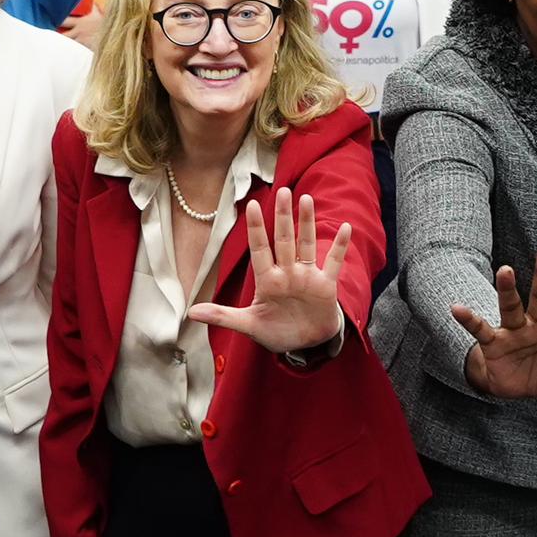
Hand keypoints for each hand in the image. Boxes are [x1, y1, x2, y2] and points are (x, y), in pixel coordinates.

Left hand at [191, 193, 352, 357]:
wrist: (304, 345)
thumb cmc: (275, 331)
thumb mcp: (248, 325)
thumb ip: (223, 316)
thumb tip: (191, 313)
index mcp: (267, 280)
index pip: (260, 249)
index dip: (256, 228)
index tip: (251, 205)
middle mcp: (286, 273)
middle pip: (284, 240)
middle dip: (282, 217)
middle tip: (282, 191)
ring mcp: (306, 277)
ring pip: (306, 244)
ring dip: (307, 223)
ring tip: (306, 200)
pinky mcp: (325, 286)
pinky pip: (334, 263)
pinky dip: (340, 247)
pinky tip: (345, 228)